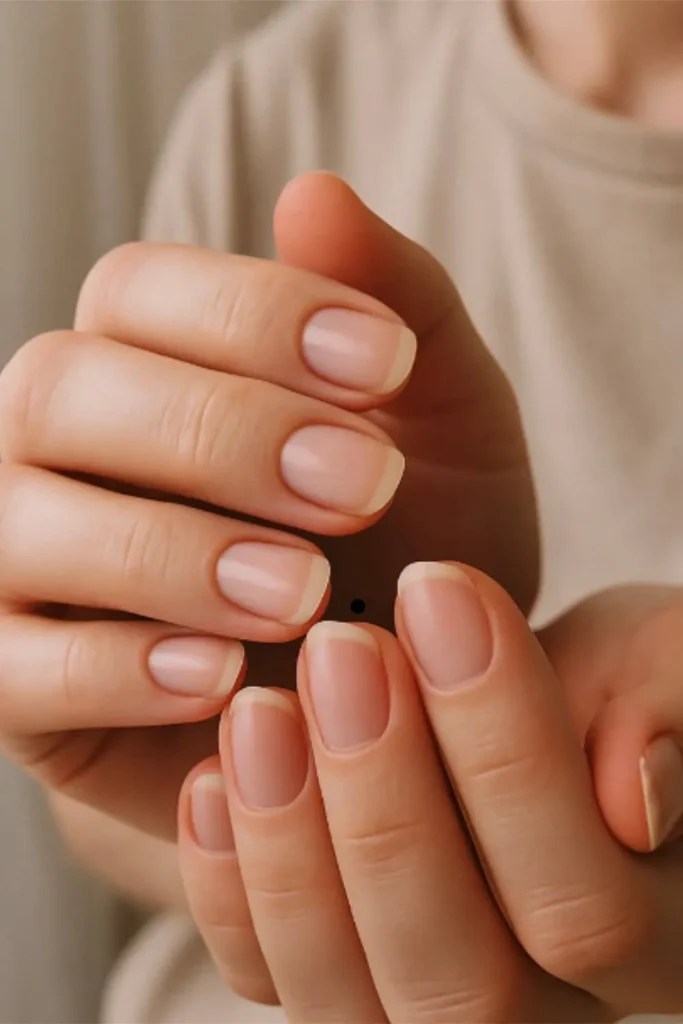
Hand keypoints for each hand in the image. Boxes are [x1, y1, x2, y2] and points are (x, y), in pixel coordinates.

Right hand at [0, 174, 535, 839]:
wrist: (387, 697)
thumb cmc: (410, 544)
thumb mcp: (443, 422)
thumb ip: (398, 303)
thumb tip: (316, 193)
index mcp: (142, 360)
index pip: (138, 288)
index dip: (256, 312)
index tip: (389, 362)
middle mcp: (56, 445)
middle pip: (66, 388)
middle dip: (220, 433)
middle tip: (362, 489)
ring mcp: (20, 563)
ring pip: (24, 522)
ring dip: (171, 552)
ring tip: (305, 594)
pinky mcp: (13, 686)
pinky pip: (13, 669)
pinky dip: (115, 670)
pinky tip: (224, 681)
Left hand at [178, 565, 682, 1020]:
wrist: (536, 714)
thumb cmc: (610, 681)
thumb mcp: (653, 659)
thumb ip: (662, 704)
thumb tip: (633, 795)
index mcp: (658, 940)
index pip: (585, 909)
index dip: (507, 756)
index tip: (439, 590)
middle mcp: (550, 1013)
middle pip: (465, 980)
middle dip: (386, 800)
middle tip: (342, 650)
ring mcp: (430, 1004)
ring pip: (350, 1002)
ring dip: (291, 847)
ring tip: (261, 709)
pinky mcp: (341, 977)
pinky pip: (270, 980)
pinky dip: (231, 891)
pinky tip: (213, 781)